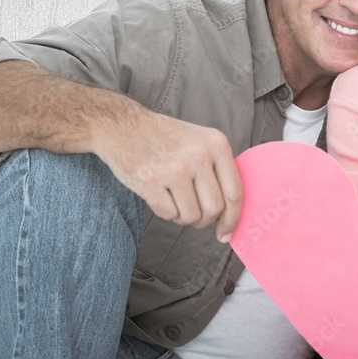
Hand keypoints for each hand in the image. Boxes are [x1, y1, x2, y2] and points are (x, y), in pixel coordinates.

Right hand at [93, 113, 243, 241]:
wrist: (123, 125)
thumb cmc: (164, 137)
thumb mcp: (200, 140)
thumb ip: (218, 168)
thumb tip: (231, 211)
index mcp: (216, 144)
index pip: (235, 192)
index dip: (232, 219)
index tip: (226, 233)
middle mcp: (199, 155)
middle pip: (214, 209)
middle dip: (205, 220)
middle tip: (194, 214)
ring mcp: (175, 169)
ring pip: (192, 216)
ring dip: (183, 216)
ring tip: (174, 199)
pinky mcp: (151, 182)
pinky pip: (169, 214)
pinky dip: (165, 212)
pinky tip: (158, 194)